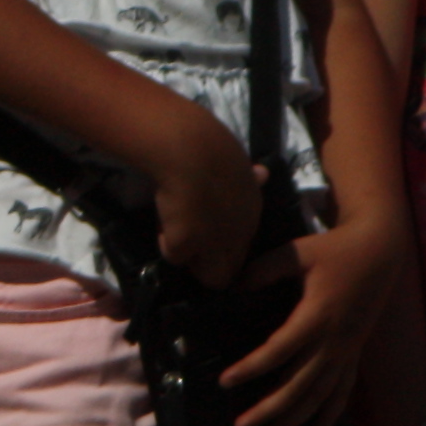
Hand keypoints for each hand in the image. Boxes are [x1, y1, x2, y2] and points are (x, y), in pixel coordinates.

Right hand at [140, 102, 268, 287]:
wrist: (190, 151)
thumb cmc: (214, 149)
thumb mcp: (240, 164)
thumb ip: (250, 178)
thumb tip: (263, 174)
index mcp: (250, 215)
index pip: (242, 249)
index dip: (224, 246)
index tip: (209, 233)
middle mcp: (236, 237)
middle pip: (225, 274)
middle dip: (209, 266)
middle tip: (190, 245)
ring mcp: (212, 245)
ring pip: (206, 276)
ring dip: (190, 259)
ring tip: (175, 235)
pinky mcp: (185, 246)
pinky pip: (175, 256)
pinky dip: (166, 243)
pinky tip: (162, 224)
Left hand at [222, 209, 396, 425]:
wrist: (380, 252)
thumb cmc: (334, 249)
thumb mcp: (297, 251)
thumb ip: (263, 270)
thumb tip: (231, 289)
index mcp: (318, 314)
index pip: (280, 349)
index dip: (252, 367)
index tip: (225, 382)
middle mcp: (335, 340)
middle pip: (300, 384)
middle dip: (270, 410)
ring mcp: (347, 350)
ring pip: (320, 395)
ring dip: (295, 420)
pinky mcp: (355, 353)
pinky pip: (343, 391)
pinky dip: (331, 415)